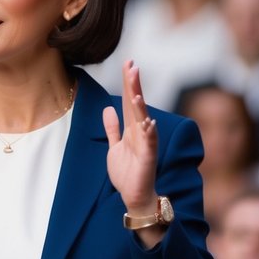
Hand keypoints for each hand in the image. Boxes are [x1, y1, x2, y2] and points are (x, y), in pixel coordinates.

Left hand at [102, 60, 157, 216]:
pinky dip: (149, 132)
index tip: (128, 63)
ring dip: (140, 107)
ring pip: (143, 120)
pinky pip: (149, 142)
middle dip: (134, 86)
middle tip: (132, 66)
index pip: (128, 100)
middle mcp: (140, 132)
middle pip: (136, 105)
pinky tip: (147, 122)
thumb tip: (108, 108)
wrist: (134, 195)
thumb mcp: (114, 146)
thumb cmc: (127, 172)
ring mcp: (145, 143)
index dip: (127, 82)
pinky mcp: (148, 157)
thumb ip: (112, 128)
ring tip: (135, 92)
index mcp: (131, 128)